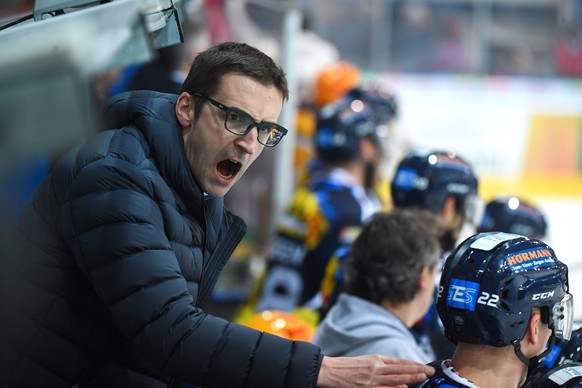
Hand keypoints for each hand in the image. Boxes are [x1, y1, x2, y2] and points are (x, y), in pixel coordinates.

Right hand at [316, 354, 433, 387]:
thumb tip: (397, 369)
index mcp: (376, 359)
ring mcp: (372, 378)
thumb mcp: (366, 361)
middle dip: (416, 370)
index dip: (413, 364)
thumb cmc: (347, 367)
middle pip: (400, 368)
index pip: (399, 362)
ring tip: (422, 377)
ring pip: (395, 378)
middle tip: (430, 371)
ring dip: (410, 377)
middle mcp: (376, 367)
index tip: (425, 366)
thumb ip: (380, 365)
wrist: (330, 371)